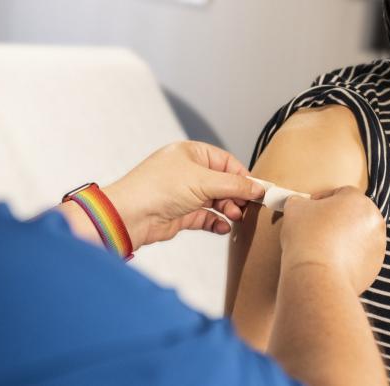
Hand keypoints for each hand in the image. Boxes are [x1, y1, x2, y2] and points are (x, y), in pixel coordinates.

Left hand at [103, 141, 264, 249]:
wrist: (130, 215)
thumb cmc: (157, 188)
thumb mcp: (203, 181)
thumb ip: (234, 185)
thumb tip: (258, 188)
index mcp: (191, 153)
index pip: (226, 162)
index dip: (243, 177)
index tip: (259, 190)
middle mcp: (187, 171)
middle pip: (223, 182)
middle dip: (236, 195)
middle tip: (247, 207)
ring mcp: (184, 193)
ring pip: (215, 201)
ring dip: (228, 209)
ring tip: (235, 217)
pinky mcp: (180, 214)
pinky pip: (205, 217)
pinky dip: (216, 222)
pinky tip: (224, 227)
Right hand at [279, 186, 385, 293]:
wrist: (317, 276)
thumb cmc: (307, 238)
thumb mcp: (295, 208)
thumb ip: (300, 201)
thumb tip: (299, 204)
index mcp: (358, 200)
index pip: (340, 193)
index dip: (322, 200)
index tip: (310, 210)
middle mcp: (374, 220)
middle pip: (353, 214)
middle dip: (336, 219)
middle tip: (317, 229)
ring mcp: (377, 245)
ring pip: (358, 236)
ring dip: (343, 238)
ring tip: (322, 247)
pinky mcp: (375, 266)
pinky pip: (360, 256)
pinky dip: (348, 257)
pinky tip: (330, 262)